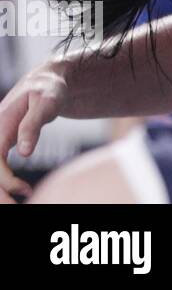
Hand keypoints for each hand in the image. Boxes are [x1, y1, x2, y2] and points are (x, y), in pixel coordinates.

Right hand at [0, 60, 69, 200]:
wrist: (47, 82)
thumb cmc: (49, 90)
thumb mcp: (46, 103)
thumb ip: (33, 125)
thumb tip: (24, 153)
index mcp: (0, 125)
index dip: (6, 180)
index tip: (25, 190)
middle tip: (16, 207)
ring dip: (1, 190)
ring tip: (18, 203)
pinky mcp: (1, 145)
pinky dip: (4, 183)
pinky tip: (22, 190)